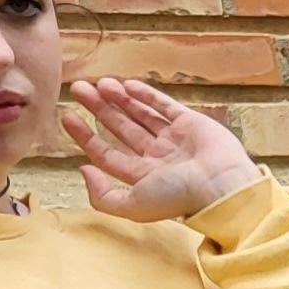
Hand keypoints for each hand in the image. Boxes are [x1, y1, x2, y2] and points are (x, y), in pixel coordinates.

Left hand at [62, 79, 258, 223]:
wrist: (221, 185)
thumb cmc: (179, 197)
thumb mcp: (132, 206)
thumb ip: (102, 195)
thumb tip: (83, 170)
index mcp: (143, 176)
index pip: (107, 153)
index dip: (85, 135)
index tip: (67, 116)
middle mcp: (157, 156)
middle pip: (121, 129)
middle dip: (99, 109)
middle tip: (78, 88)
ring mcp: (175, 138)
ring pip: (141, 115)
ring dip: (119, 99)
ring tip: (99, 83)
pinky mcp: (192, 123)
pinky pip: (165, 106)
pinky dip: (147, 95)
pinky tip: (128, 85)